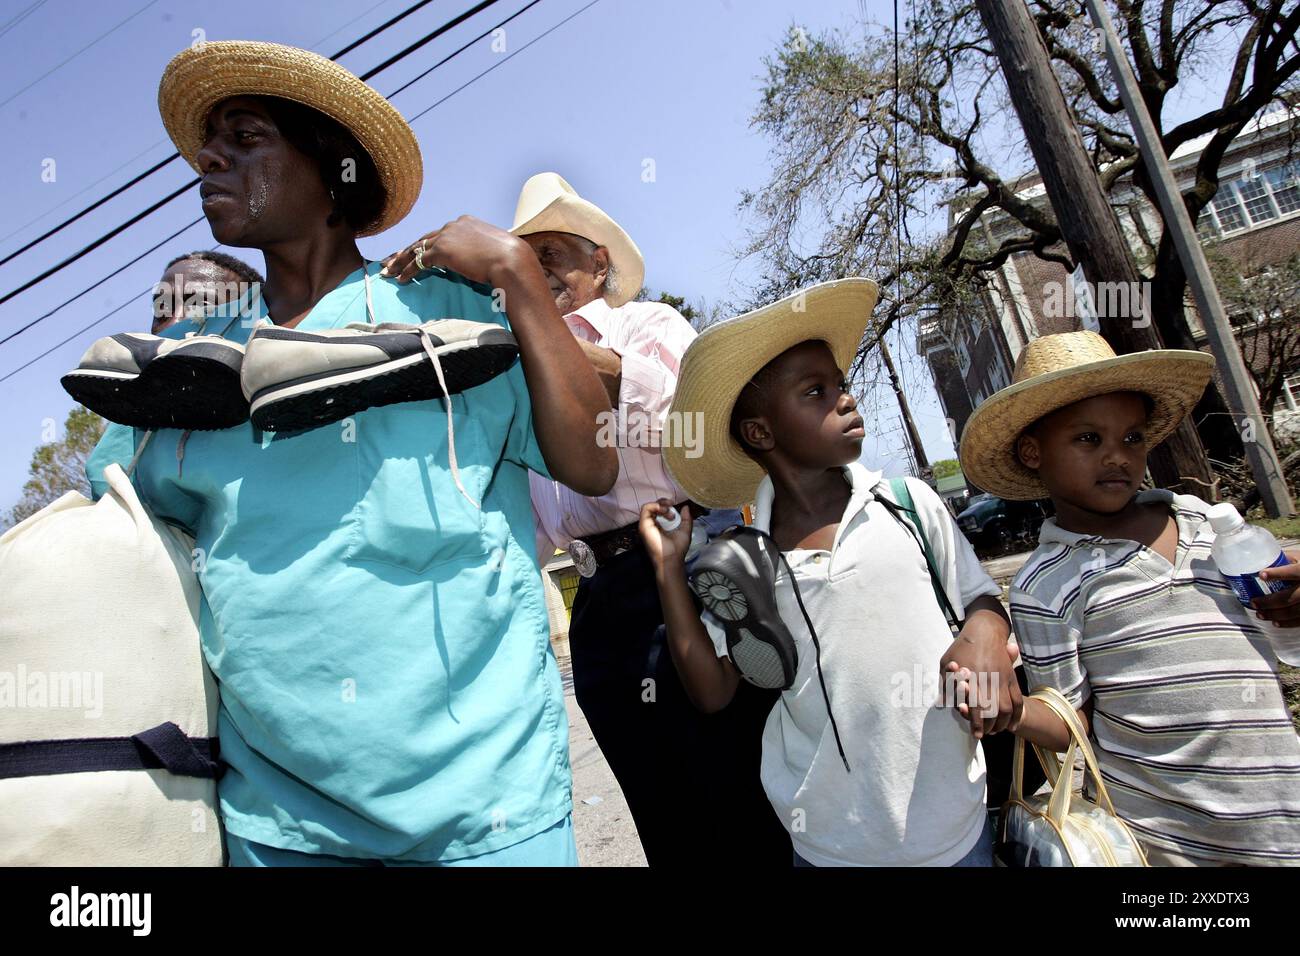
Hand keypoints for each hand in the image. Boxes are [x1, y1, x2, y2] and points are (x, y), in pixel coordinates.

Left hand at [380, 215, 531, 288]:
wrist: (511, 260)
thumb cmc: (510, 260)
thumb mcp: (493, 250)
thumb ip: (480, 251)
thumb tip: (481, 261)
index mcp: (465, 223)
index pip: (439, 234)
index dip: (425, 244)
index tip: (415, 252)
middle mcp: (453, 225)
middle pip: (423, 239)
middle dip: (406, 251)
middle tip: (392, 260)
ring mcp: (447, 236)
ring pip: (416, 248)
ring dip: (400, 261)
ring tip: (388, 271)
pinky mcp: (443, 250)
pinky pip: (420, 261)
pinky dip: (408, 270)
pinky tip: (401, 279)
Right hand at [639, 499, 693, 572]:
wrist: (672, 559)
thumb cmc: (678, 549)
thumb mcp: (685, 530)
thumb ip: (686, 518)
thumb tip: (686, 507)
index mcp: (659, 526)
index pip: (658, 510)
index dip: (666, 505)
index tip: (674, 506)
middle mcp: (651, 525)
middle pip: (653, 507)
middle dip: (663, 502)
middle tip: (671, 505)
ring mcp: (646, 525)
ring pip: (648, 506)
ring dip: (660, 504)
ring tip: (669, 511)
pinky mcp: (643, 525)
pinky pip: (645, 509)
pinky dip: (655, 506)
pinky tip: (664, 511)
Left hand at [939, 629, 1022, 738]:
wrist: (984, 631)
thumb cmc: (960, 648)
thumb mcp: (945, 662)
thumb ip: (945, 684)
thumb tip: (943, 702)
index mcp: (972, 677)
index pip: (976, 706)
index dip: (977, 723)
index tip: (977, 734)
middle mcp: (989, 679)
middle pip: (993, 711)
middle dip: (990, 726)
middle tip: (985, 734)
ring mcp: (1003, 678)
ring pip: (1008, 708)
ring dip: (1003, 723)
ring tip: (996, 730)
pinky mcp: (1012, 677)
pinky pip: (1018, 700)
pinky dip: (1017, 715)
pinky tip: (1012, 725)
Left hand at [1252, 549, 1299, 626]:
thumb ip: (1285, 559)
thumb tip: (1260, 560)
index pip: (1293, 572)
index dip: (1277, 573)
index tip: (1261, 574)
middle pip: (1288, 597)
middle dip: (1268, 602)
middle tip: (1254, 602)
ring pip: (1293, 611)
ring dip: (1274, 614)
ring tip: (1260, 614)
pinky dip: (1287, 623)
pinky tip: (1275, 622)